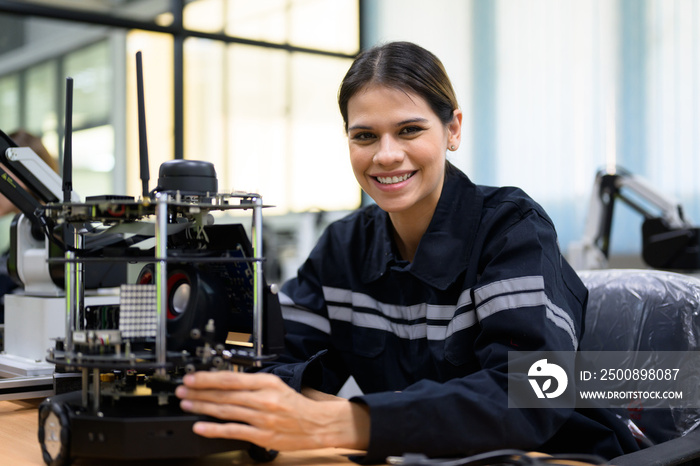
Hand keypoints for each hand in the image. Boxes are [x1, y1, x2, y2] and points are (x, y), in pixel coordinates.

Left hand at [175, 371, 369, 451]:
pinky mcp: (261, 436)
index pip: (231, 379)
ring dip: (202, 407)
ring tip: (186, 404)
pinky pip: (233, 431)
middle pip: (224, 395)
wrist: (317, 424)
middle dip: (199, 392)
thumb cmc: (296, 405)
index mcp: (267, 382)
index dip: (208, 378)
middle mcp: (263, 399)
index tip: (192, 378)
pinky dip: (214, 429)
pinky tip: (200, 426)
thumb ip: (254, 383)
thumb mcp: (277, 385)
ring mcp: (262, 419)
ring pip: (226, 411)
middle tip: (182, 390)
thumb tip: (227, 381)